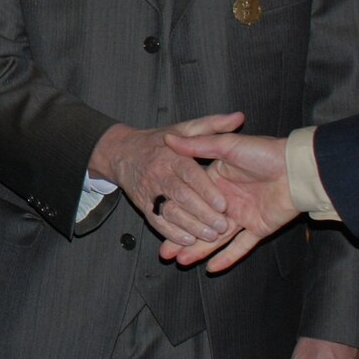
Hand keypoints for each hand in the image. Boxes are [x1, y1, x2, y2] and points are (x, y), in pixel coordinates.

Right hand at [89, 114, 243, 247]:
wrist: (120, 152)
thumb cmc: (158, 140)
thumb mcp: (184, 126)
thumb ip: (212, 125)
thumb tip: (239, 117)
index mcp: (173, 155)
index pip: (191, 174)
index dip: (206, 190)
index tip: (223, 203)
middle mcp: (160, 174)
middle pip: (181, 197)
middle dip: (201, 213)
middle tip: (221, 226)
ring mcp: (150, 191)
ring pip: (170, 212)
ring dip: (190, 226)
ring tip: (210, 237)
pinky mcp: (143, 206)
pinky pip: (157, 222)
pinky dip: (171, 233)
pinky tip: (188, 240)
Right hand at [159, 128, 298, 268]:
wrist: (297, 168)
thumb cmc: (265, 152)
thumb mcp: (228, 146)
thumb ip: (199, 145)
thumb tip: (169, 139)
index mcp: (218, 181)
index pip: (191, 199)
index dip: (176, 211)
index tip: (159, 220)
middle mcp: (228, 200)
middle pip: (200, 223)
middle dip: (182, 238)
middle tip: (165, 252)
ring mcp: (243, 216)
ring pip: (217, 238)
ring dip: (200, 250)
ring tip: (181, 260)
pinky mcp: (259, 228)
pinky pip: (242, 246)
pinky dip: (228, 257)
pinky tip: (212, 268)